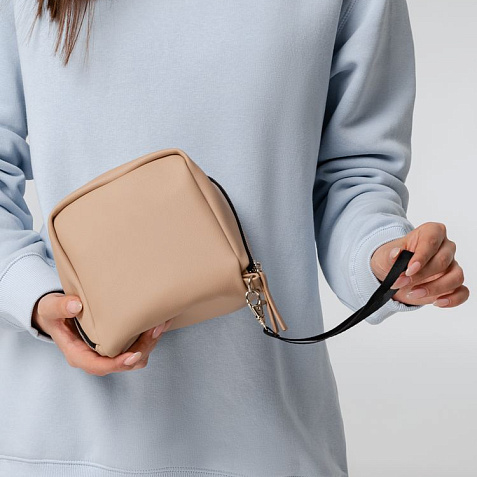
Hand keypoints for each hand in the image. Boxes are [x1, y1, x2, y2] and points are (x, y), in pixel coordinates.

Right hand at [32, 292, 172, 375]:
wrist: (58, 313)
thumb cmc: (54, 313)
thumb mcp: (50, 308)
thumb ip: (59, 307)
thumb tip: (75, 305)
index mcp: (78, 354)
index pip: (99, 366)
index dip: (118, 364)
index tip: (133, 355)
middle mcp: (96, 357)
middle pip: (124, 363)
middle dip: (143, 349)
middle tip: (156, 329)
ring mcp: (109, 352)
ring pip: (136, 357)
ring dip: (150, 343)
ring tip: (162, 323)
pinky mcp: (119, 343)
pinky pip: (138, 346)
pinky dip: (150, 337)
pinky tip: (159, 320)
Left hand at [370, 222, 468, 307]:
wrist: (393, 275)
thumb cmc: (392, 260)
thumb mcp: (384, 256)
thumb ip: (390, 255)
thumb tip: (396, 253)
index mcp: (431, 233)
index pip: (431, 241)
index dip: (421, 256)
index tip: (408, 269)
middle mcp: (445, 248)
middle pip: (442, 261)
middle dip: (421, 275)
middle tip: (402, 283)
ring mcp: (452, 266)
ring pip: (456, 277)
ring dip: (435, 288)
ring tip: (414, 293)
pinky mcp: (453, 284)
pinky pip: (462, 292)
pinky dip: (452, 299)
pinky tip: (436, 302)